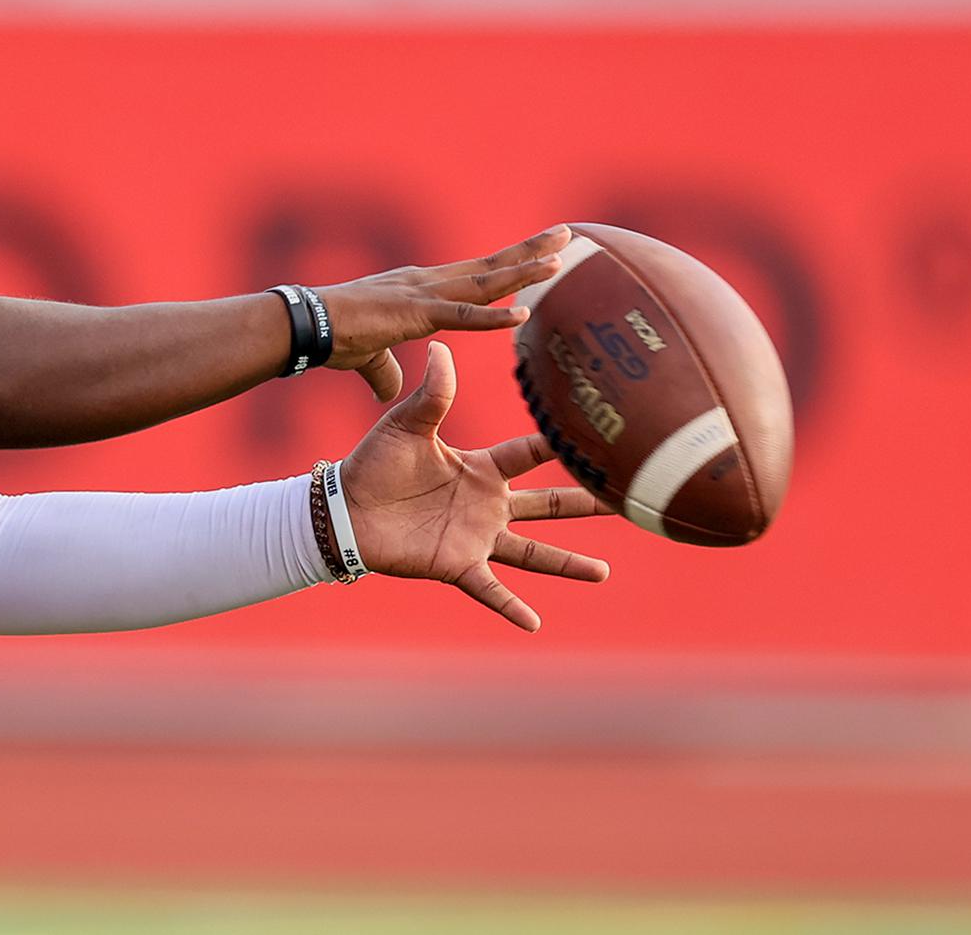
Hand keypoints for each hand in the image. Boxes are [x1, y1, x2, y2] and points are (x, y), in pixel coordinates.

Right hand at [321, 225, 571, 399]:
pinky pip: (462, 316)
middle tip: (567, 234)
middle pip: (488, 266)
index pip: (472, 275)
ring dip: (524, 270)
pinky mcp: (414, 313)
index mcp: (418, 289)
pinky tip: (523, 314)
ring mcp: (422, 293)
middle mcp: (426, 282)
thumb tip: (391, 393)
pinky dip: (494, 317)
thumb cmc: (329, 338)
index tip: (538, 255)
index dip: (507, 266)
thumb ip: (386, 371)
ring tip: (560, 259)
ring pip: (484, 281)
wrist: (303, 326)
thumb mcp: (368, 357)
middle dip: (529, 252)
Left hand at [335, 341, 611, 631]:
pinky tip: (535, 623)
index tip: (599, 436)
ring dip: (566, 564)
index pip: (530, 454)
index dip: (560, 446)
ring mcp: (475, 537)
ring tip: (603, 573)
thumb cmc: (374, 462)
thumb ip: (433, 392)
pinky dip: (511, 607)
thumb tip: (442, 346)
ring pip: (532, 553)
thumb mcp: (407, 424)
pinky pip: (490, 589)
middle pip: (547, 505)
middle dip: (584, 505)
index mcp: (480, 468)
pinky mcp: (456, 564)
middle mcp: (487, 504)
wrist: (344, 508)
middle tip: (626, 503)